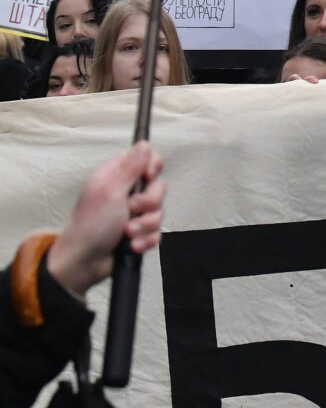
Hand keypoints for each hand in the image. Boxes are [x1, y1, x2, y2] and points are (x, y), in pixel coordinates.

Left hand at [45, 143, 164, 297]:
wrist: (83, 262)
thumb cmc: (90, 226)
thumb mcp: (110, 192)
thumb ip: (130, 168)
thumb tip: (143, 144)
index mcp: (116, 177)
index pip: (146, 159)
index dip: (152, 166)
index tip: (147, 177)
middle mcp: (126, 193)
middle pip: (158, 187)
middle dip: (149, 202)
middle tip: (131, 209)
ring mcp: (133, 213)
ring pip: (159, 212)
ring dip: (144, 225)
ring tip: (126, 232)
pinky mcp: (139, 232)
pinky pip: (157, 232)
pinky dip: (145, 239)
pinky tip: (131, 244)